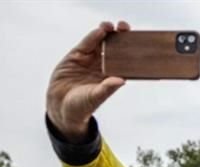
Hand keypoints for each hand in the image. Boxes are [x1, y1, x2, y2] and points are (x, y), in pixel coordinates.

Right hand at [46, 21, 128, 141]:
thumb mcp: (95, 97)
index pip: (125, 60)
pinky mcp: (76, 56)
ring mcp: (90, 59)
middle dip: (120, 36)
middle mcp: (103, 65)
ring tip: (110, 27)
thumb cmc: (82, 105)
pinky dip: (92, 37)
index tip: (138, 42)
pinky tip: (99, 31)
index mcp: (112, 76)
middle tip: (125, 27)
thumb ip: (107, 88)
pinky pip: (86, 44)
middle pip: (114, 47)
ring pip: (100, 42)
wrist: (61, 106)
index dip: (131, 50)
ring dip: (106, 32)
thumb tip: (121, 81)